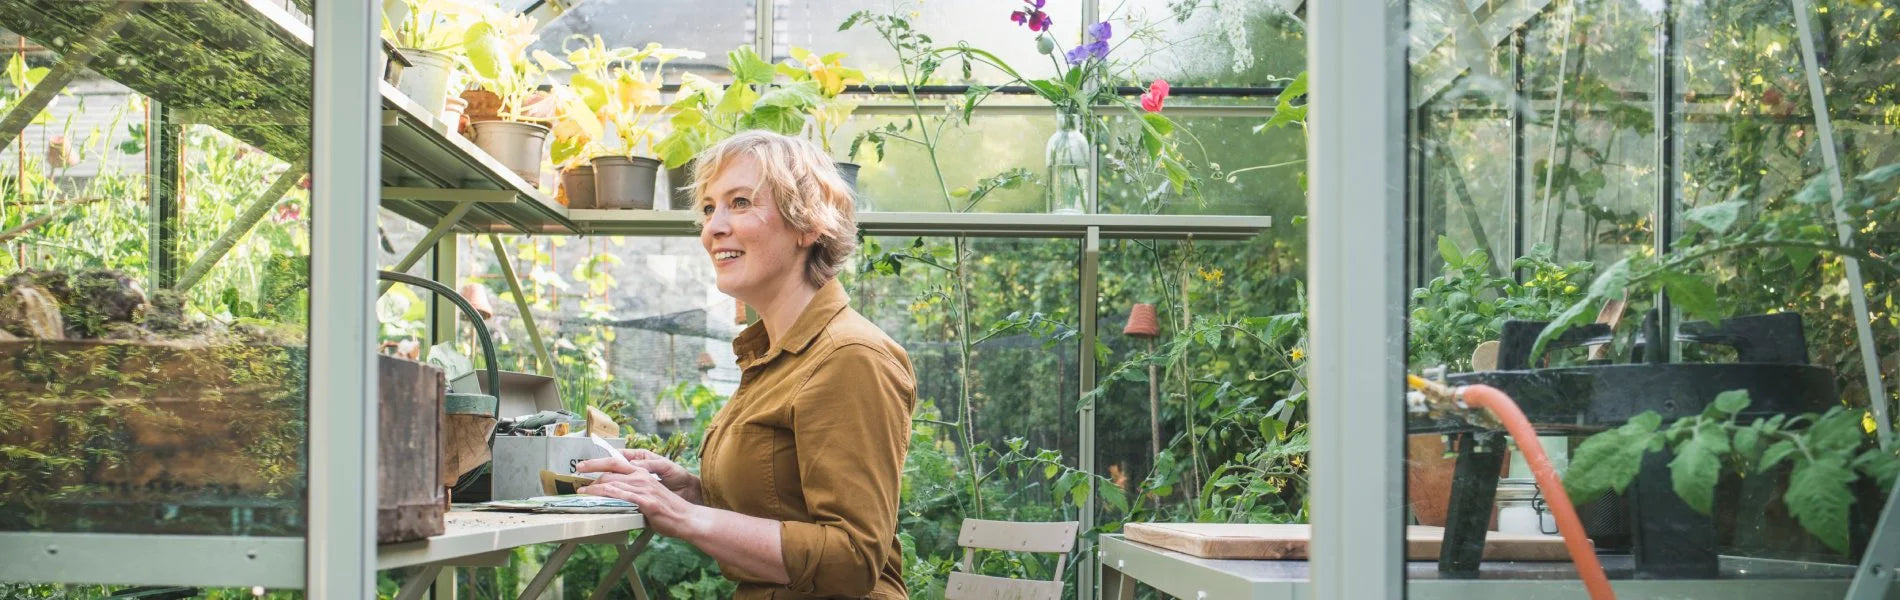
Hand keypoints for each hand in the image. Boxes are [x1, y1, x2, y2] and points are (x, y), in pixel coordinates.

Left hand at [576, 449, 701, 503]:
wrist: (686, 518)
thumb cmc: (668, 509)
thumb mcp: (650, 495)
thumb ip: (634, 493)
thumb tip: (617, 498)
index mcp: (643, 473)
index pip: (617, 463)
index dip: (599, 462)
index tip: (585, 465)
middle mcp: (641, 477)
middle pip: (611, 467)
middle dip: (592, 468)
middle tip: (578, 473)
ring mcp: (643, 488)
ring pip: (612, 482)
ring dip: (594, 487)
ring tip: (582, 492)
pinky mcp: (644, 501)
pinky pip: (620, 495)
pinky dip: (604, 494)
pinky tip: (594, 496)